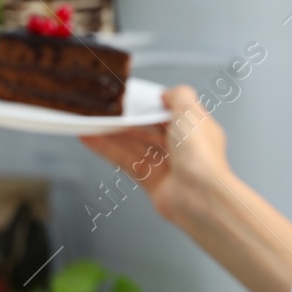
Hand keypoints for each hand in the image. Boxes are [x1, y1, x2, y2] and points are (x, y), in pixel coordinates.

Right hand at [80, 85, 228, 225]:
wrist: (199, 197)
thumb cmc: (201, 155)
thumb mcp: (191, 113)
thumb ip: (179, 96)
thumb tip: (166, 94)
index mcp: (195, 129)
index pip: (169, 112)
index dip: (150, 104)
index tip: (129, 97)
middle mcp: (181, 147)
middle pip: (147, 128)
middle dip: (125, 119)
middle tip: (103, 109)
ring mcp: (165, 165)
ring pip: (133, 144)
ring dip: (111, 132)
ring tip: (90, 121)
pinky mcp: (149, 180)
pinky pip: (125, 160)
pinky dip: (107, 149)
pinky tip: (91, 139)